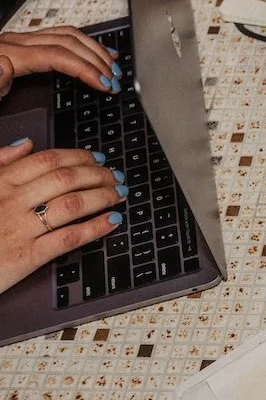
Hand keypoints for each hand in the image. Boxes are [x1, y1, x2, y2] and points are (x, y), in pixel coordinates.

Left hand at [0, 26, 120, 93]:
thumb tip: (5, 64)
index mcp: (8, 55)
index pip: (58, 56)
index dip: (86, 69)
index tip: (105, 85)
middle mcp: (14, 42)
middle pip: (67, 41)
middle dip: (96, 60)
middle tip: (115, 81)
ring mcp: (18, 41)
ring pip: (66, 34)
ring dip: (93, 49)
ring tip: (114, 67)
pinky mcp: (21, 44)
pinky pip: (59, 36)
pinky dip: (82, 44)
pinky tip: (95, 53)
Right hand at [0, 141, 125, 294]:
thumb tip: (26, 143)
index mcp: (0, 182)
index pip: (48, 161)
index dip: (79, 156)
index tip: (98, 157)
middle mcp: (12, 202)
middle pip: (66, 180)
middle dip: (98, 175)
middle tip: (116, 176)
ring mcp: (21, 229)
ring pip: (73, 204)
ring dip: (103, 196)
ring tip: (119, 194)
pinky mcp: (27, 257)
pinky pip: (69, 238)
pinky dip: (96, 228)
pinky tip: (112, 221)